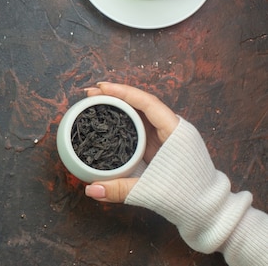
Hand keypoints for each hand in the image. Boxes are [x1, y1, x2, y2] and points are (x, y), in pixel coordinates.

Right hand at [83, 82, 178, 202]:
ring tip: (94, 102)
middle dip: (114, 95)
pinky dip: (122, 119)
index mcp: (176, 131)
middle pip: (140, 103)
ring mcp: (165, 136)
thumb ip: (120, 189)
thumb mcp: (150, 191)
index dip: (123, 92)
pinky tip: (107, 119)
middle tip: (89, 94)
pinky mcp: (160, 144)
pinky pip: (139, 126)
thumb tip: (91, 190)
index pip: (147, 102)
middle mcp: (171, 128)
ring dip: (117, 105)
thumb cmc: (187, 197)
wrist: (206, 209)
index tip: (101, 88)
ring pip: (139, 113)